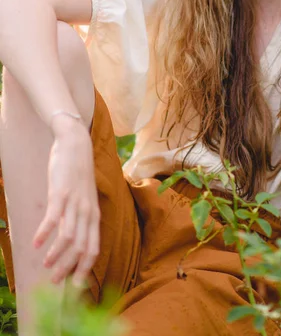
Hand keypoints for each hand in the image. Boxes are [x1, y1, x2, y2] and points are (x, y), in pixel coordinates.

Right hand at [32, 116, 99, 287]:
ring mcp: (75, 203)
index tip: (75, 285)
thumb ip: (81, 218)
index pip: (93, 248)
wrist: (75, 145)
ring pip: (68, 237)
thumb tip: (73, 239)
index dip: (85, 268)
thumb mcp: (85, 198)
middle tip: (55, 282)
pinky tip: (35, 243)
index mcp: (95, 215)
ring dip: (56, 254)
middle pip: (81, 248)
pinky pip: (54, 218)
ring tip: (44, 265)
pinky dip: (45, 233)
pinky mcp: (61, 193)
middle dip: (68, 268)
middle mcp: (87, 212)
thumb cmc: (78, 174)